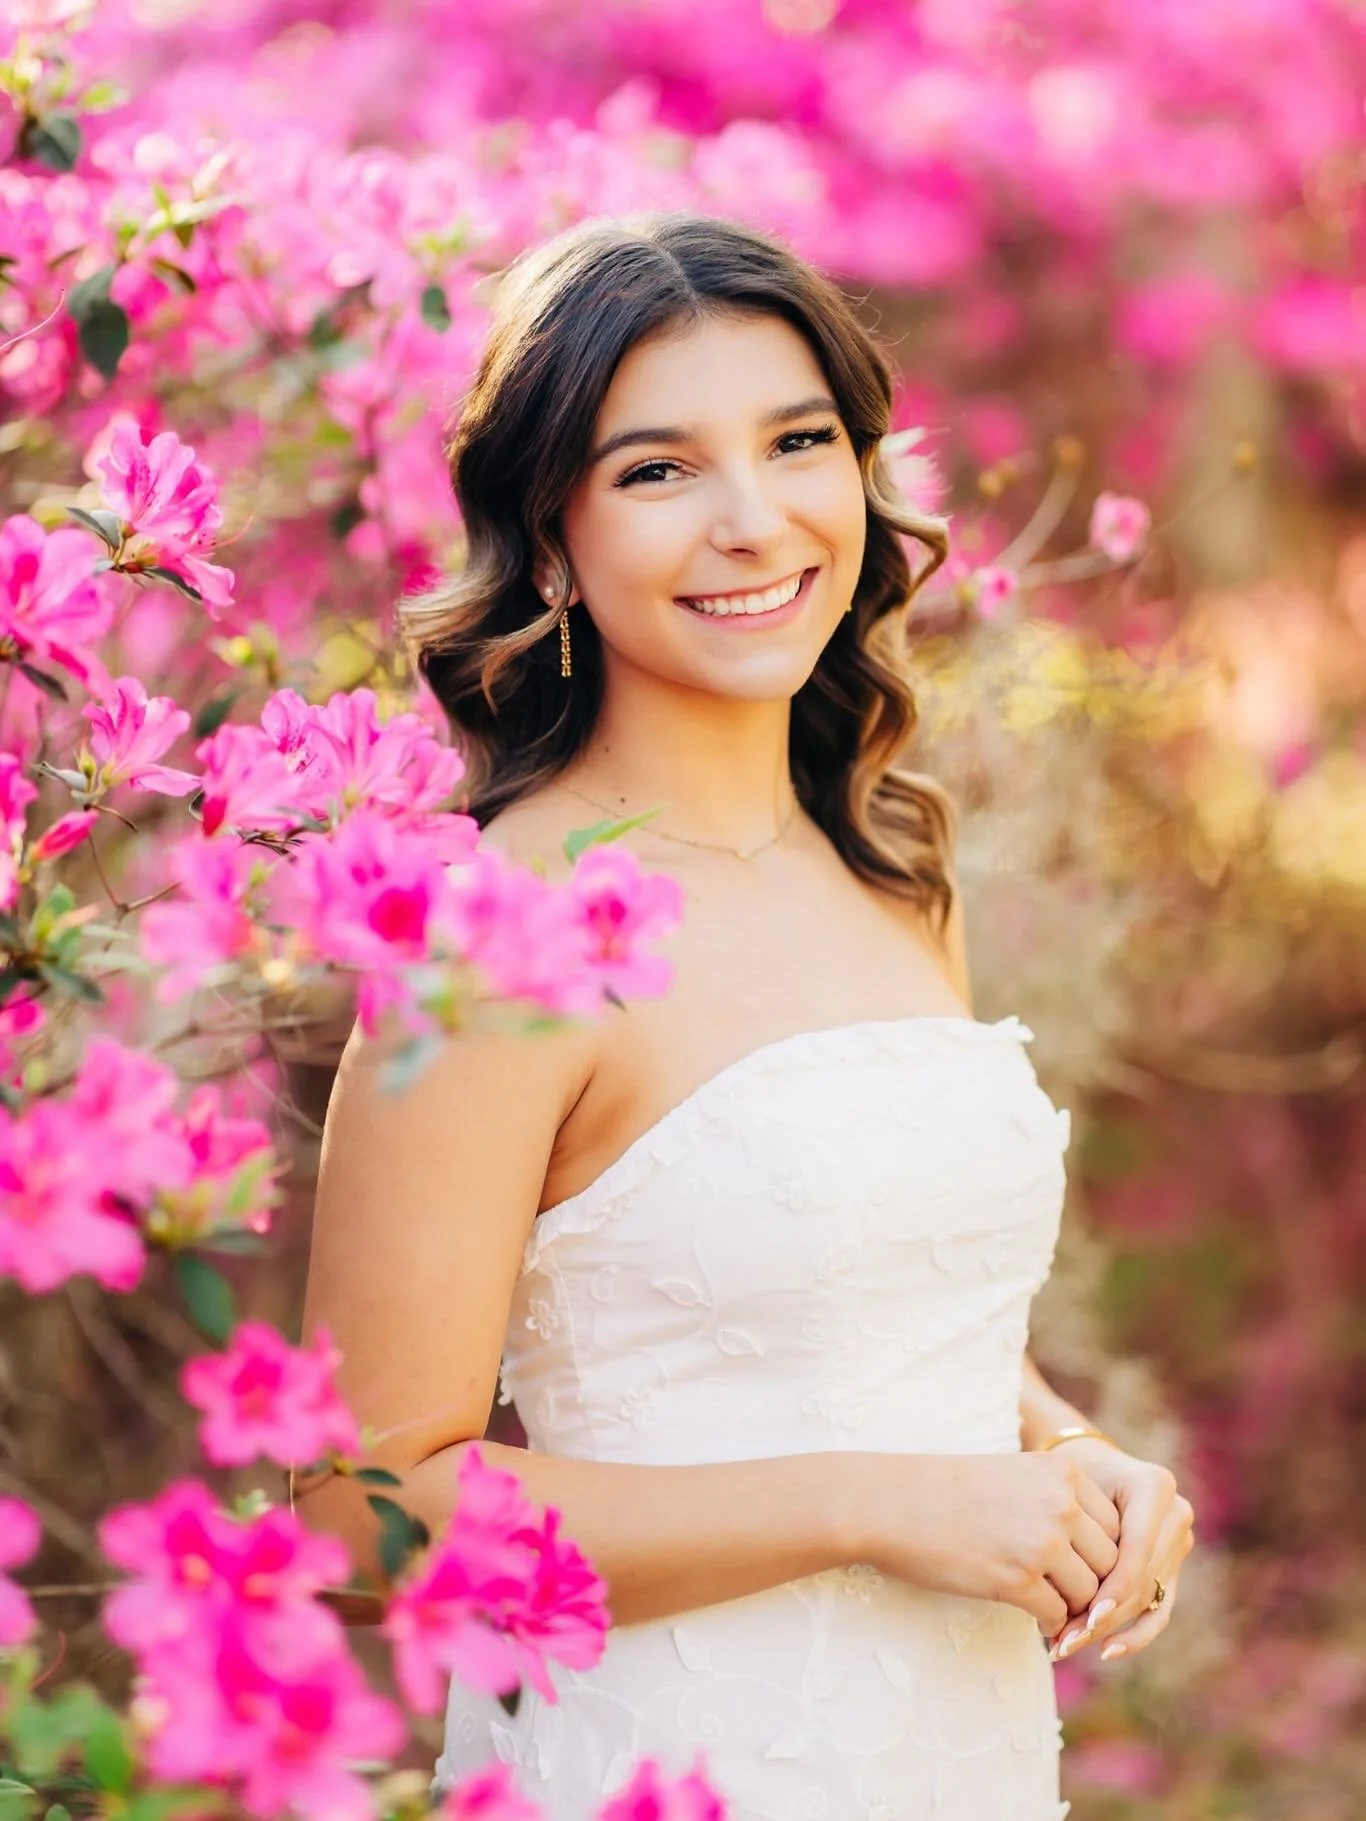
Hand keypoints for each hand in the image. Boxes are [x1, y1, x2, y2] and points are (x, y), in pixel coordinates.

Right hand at [858, 1452, 1120, 1639]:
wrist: (891, 1503)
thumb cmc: (948, 1491)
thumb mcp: (1015, 1477)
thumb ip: (1059, 1501)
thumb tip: (1103, 1554)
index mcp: (1063, 1470)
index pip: (1115, 1525)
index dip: (1101, 1553)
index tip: (1080, 1568)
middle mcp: (1061, 1503)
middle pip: (1110, 1562)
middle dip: (1094, 1585)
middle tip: (1072, 1599)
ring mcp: (1042, 1542)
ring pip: (1089, 1593)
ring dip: (1073, 1608)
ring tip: (1052, 1609)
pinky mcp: (1018, 1580)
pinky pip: (1058, 1616)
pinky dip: (1051, 1625)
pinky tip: (1035, 1620)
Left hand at [1043, 1440, 1195, 1662]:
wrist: (1086, 1462)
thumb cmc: (1067, 1473)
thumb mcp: (1068, 1489)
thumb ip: (1078, 1528)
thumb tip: (1075, 1596)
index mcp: (1155, 1487)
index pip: (1136, 1552)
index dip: (1112, 1589)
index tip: (1083, 1619)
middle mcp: (1176, 1514)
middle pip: (1142, 1580)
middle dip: (1103, 1616)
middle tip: (1062, 1642)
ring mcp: (1179, 1541)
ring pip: (1147, 1599)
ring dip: (1110, 1629)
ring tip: (1067, 1648)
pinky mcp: (1173, 1566)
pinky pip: (1158, 1608)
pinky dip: (1134, 1633)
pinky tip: (1108, 1651)